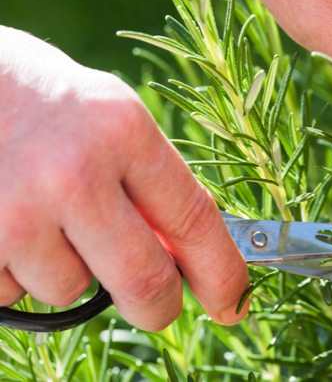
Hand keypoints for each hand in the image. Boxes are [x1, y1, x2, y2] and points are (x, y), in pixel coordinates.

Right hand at [0, 26, 249, 330]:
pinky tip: (7, 222)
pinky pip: (13, 291)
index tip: (234, 303)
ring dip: (69, 271)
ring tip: (46, 217)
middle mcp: (75, 173)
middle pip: (144, 280)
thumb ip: (147, 181)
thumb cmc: (42, 98)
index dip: (222, 272)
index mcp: (124, 131)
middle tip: (159, 307)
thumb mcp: (109, 117)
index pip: (194, 219)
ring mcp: (18, 211)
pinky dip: (17, 271)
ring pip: (70, 290)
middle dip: (159, 308)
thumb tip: (183, 252)